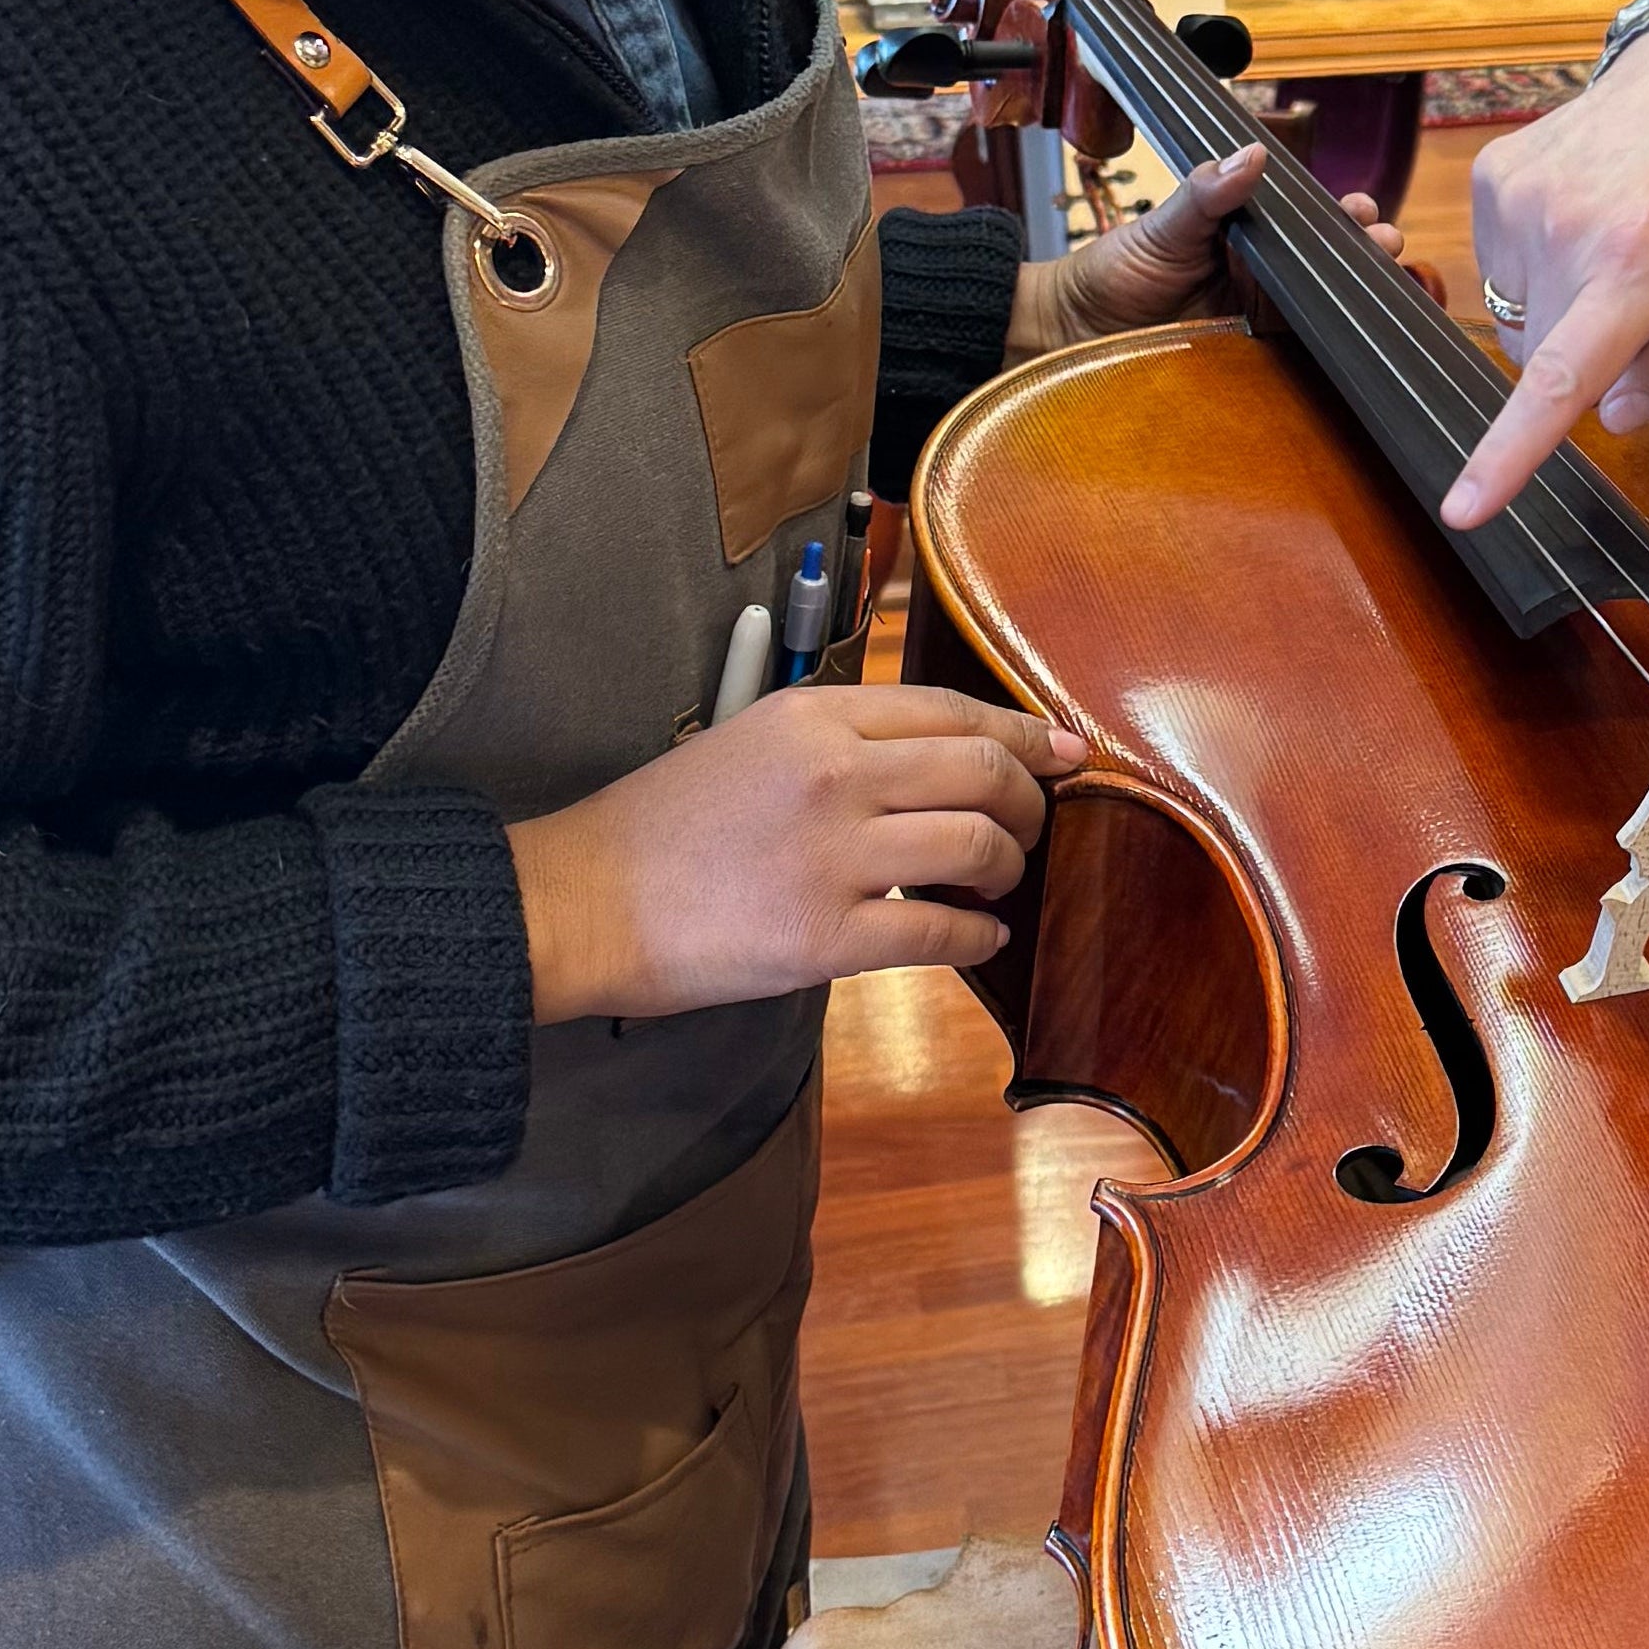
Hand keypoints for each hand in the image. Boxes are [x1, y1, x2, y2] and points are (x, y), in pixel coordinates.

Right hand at [511, 685, 1079, 1021]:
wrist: (582, 902)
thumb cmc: (665, 824)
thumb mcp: (753, 740)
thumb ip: (843, 738)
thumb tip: (942, 752)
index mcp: (815, 716)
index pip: (953, 709)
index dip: (1025, 732)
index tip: (1066, 749)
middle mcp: (833, 774)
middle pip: (983, 769)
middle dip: (1030, 799)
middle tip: (1033, 824)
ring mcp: (831, 857)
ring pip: (977, 846)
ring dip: (1008, 865)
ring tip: (999, 879)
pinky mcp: (823, 939)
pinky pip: (940, 934)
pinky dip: (979, 935)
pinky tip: (980, 936)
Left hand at [1005, 143, 1396, 359]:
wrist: (1071, 334)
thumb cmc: (1113, 273)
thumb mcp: (1162, 227)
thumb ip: (1205, 194)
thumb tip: (1252, 156)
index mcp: (1245, 236)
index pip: (1305, 222)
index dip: (1340, 217)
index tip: (1362, 208)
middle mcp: (1261, 278)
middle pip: (1327, 267)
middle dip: (1365, 254)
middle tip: (1384, 243)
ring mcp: (1258, 323)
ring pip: (1322, 311)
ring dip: (1357, 298)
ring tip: (1387, 283)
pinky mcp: (1250, 366)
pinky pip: (1297, 358)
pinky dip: (1329, 350)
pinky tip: (1353, 342)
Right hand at [1444, 18, 1648, 526]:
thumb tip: (1618, 413)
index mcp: (1642, 260)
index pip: (1560, 379)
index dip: (1507, 455)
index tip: (1461, 509)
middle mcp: (1566, 225)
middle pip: (1548, 360)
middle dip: (1601, 354)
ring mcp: (1520, 194)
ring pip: (1523, 319)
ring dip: (1571, 309)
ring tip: (1634, 240)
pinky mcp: (1497, 174)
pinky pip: (1504, 270)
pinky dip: (1548, 267)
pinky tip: (1597, 219)